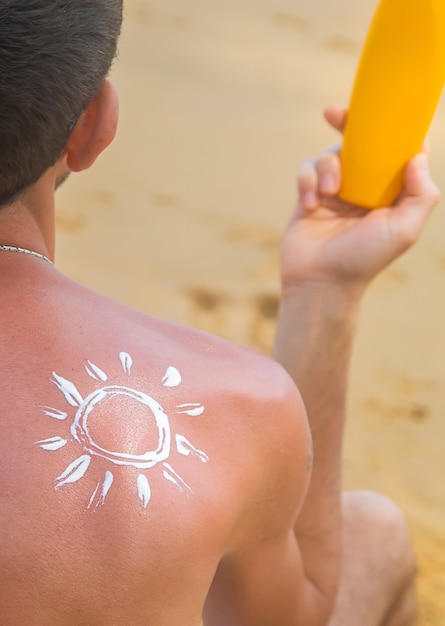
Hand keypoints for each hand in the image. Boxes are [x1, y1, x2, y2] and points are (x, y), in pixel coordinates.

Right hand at [280, 105, 440, 296]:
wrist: (321, 282)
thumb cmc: (365, 259)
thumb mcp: (404, 230)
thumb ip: (421, 195)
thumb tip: (417, 157)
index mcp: (390, 192)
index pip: (397, 153)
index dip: (396, 131)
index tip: (390, 114)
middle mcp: (364, 187)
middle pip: (360, 143)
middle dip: (349, 123)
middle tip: (335, 113)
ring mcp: (335, 190)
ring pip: (329, 155)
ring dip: (327, 168)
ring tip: (328, 192)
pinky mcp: (309, 195)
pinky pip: (306, 171)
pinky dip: (307, 182)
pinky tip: (310, 204)